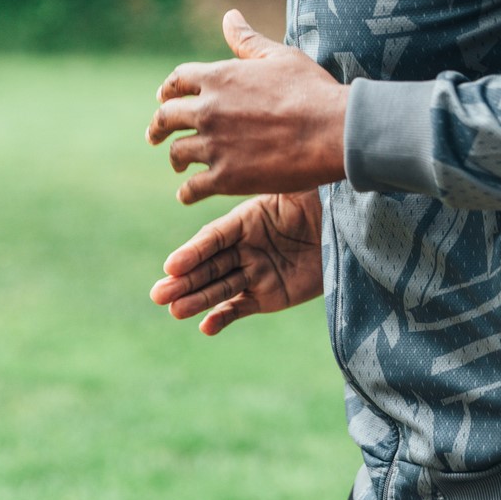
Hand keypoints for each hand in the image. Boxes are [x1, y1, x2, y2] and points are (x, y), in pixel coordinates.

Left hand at [148, 10, 348, 203]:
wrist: (332, 131)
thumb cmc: (311, 90)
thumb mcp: (279, 56)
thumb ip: (248, 40)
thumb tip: (229, 17)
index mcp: (218, 77)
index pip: (177, 81)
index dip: (168, 90)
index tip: (164, 98)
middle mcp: (208, 110)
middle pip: (166, 118)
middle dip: (157, 126)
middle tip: (155, 135)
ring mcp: (214, 145)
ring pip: (178, 153)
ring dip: (175, 159)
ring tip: (178, 165)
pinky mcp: (225, 178)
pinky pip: (192, 187)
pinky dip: (187, 191)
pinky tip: (188, 193)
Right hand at [149, 190, 323, 334]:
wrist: (343, 232)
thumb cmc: (320, 205)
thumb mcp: (298, 191)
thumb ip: (279, 191)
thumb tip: (264, 173)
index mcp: (246, 219)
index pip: (214, 237)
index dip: (193, 251)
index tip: (171, 265)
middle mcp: (244, 247)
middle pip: (209, 265)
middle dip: (184, 280)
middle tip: (158, 295)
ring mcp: (254, 272)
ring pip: (219, 287)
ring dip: (196, 299)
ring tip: (174, 310)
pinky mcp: (268, 295)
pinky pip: (240, 307)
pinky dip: (222, 317)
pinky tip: (206, 326)